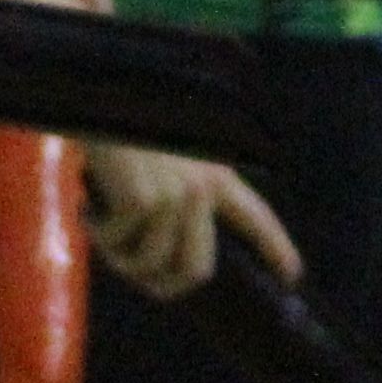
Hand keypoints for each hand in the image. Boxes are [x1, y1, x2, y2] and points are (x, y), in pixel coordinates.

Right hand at [79, 143, 301, 300]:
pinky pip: (118, 248)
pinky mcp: (143, 202)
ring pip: (152, 265)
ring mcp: (175, 196)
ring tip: (102, 235)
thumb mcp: (167, 162)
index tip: (293, 276)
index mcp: (216, 174)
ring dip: (122, 262)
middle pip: (197, 270)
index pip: (257, 218)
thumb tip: (161, 264)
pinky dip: (98, 237)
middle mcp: (202, 189)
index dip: (277, 249)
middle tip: (136, 278)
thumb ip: (178, 201)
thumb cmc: (127, 128)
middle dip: (164, 286)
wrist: (100, 96)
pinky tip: (87, 210)